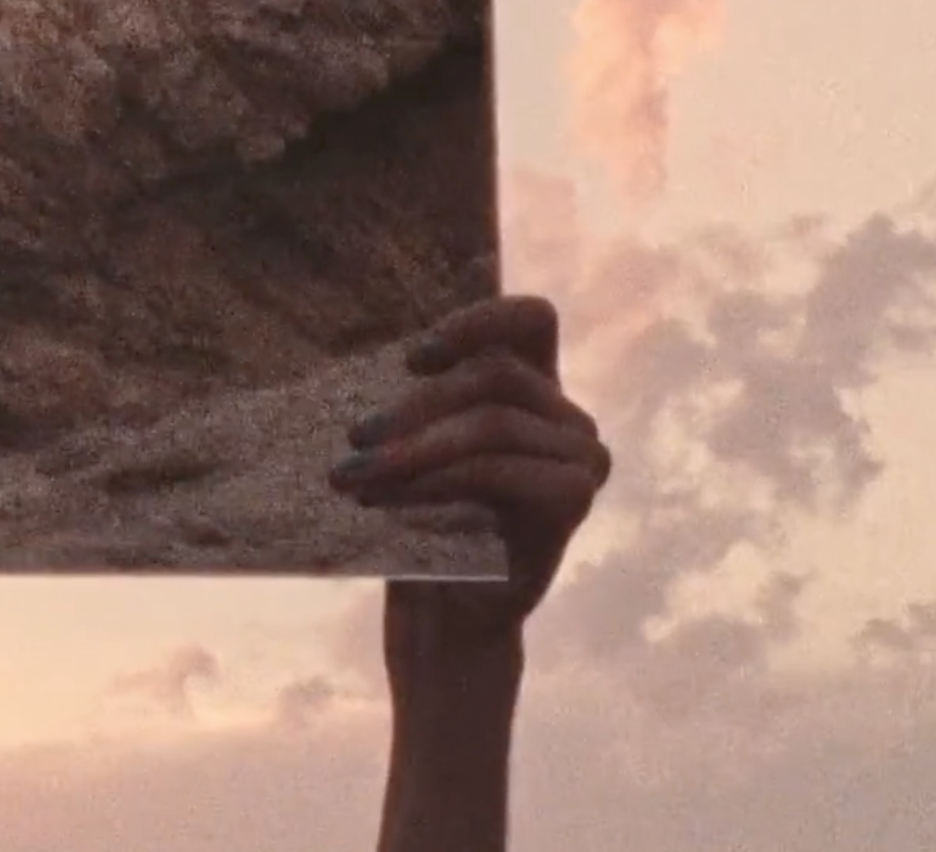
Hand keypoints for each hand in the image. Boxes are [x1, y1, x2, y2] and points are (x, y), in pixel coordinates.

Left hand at [329, 294, 611, 667]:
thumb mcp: (414, 445)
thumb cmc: (421, 520)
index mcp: (533, 388)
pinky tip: (391, 499)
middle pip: (494, 374)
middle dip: (415, 404)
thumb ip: (417, 395)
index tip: (411, 358)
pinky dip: (437, 479)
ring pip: (492, 422)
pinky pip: (498, 467)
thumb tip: (364, 351)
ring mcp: (580, 458)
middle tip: (354, 439)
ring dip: (414, 447)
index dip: (477, 322)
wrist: (443, 614)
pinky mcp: (574, 499)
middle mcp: (566, 418)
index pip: (531, 320)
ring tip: (355, 475)